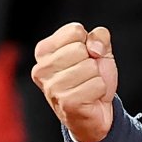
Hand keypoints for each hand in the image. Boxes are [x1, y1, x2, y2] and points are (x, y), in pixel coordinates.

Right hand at [31, 23, 117, 141]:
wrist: (96, 111)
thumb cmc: (91, 76)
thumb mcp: (98, 48)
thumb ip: (98, 35)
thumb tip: (94, 48)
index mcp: (44, 51)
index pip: (74, 31)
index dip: (87, 42)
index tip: (84, 57)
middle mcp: (41, 69)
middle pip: (80, 48)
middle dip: (91, 61)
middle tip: (86, 75)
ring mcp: (52, 87)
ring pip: (89, 67)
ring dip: (96, 77)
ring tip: (87, 86)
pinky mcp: (66, 102)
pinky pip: (97, 84)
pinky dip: (100, 90)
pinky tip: (90, 97)